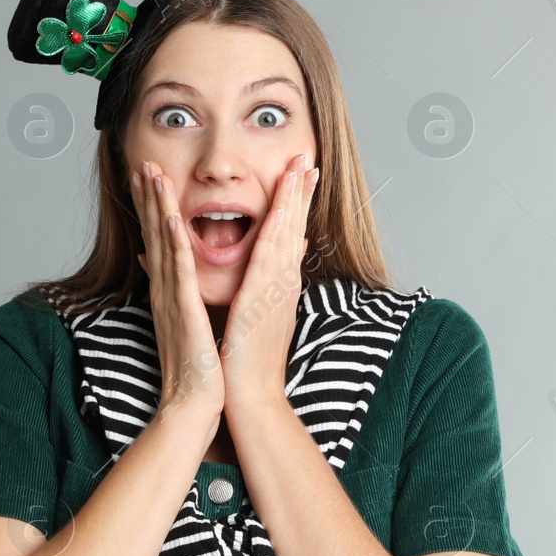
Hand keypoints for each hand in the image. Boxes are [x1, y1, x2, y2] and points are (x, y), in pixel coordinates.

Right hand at [131, 160, 224, 424]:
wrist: (194, 406)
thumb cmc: (199, 371)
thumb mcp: (188, 326)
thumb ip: (180, 297)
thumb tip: (172, 277)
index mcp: (171, 294)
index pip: (161, 242)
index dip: (154, 208)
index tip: (151, 178)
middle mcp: (165, 291)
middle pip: (154, 234)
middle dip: (148, 197)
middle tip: (142, 162)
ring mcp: (171, 299)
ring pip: (162, 243)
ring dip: (155, 206)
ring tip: (150, 173)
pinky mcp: (182, 310)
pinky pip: (177, 269)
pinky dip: (172, 239)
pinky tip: (169, 215)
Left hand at [219, 153, 318, 411]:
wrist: (251, 397)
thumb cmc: (248, 364)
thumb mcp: (256, 320)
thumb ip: (261, 292)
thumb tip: (264, 274)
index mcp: (279, 288)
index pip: (290, 237)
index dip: (296, 204)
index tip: (301, 175)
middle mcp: (283, 285)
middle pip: (295, 228)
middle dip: (301, 192)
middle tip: (307, 157)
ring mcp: (276, 291)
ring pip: (286, 235)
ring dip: (291, 199)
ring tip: (297, 166)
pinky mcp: (262, 299)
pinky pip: (268, 256)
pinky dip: (274, 228)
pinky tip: (277, 206)